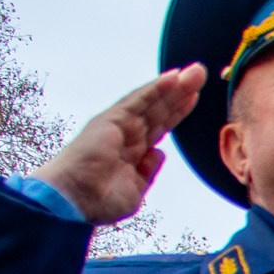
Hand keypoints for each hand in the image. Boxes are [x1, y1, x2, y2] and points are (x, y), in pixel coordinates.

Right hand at [34, 65, 205, 224]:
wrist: (73, 201)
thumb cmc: (97, 201)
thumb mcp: (135, 190)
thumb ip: (147, 171)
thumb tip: (159, 153)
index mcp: (131, 151)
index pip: (158, 126)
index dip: (176, 111)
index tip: (193, 97)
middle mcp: (125, 134)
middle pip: (159, 109)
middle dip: (180, 93)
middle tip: (200, 73)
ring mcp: (118, 126)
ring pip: (151, 102)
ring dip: (173, 86)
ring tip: (195, 71)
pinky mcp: (111, 121)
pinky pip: (137, 102)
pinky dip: (155, 90)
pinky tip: (173, 79)